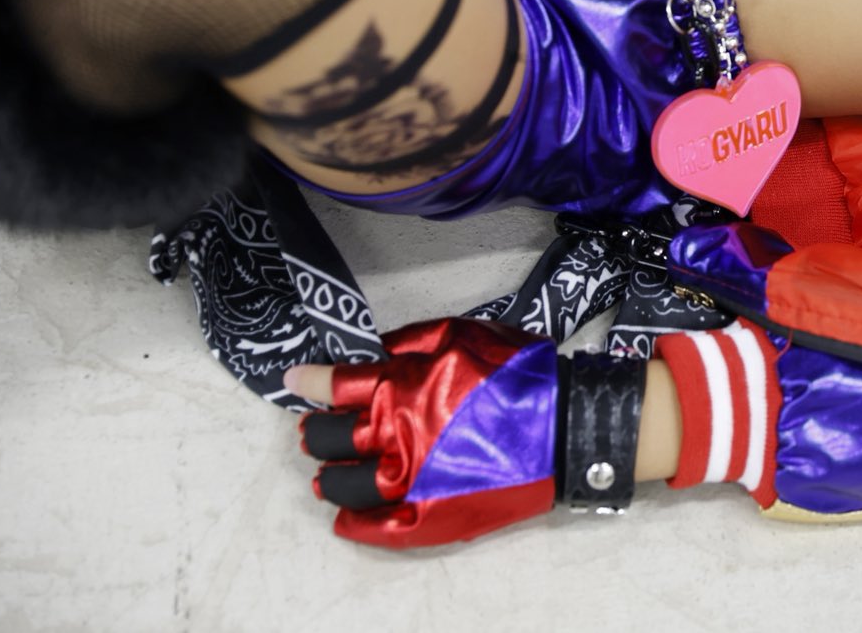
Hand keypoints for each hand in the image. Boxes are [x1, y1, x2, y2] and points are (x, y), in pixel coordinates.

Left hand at [288, 318, 559, 547]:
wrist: (566, 427)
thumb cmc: (519, 376)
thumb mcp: (463, 333)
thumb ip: (410, 340)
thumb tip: (370, 352)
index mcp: (400, 387)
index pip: (333, 385)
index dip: (308, 381)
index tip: (296, 380)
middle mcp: (394, 436)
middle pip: (325, 436)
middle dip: (314, 428)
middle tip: (316, 427)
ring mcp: (407, 482)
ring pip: (340, 484)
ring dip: (328, 474)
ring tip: (328, 471)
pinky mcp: (424, 518)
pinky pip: (370, 527)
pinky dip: (352, 521)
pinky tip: (348, 513)